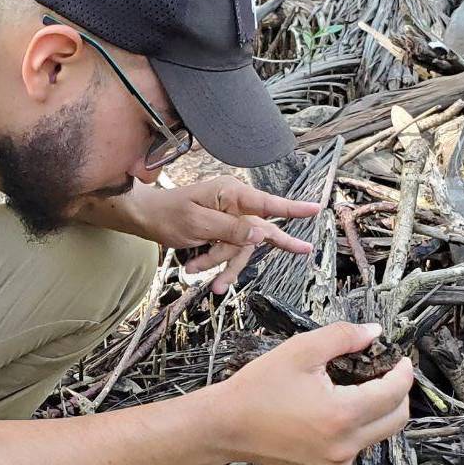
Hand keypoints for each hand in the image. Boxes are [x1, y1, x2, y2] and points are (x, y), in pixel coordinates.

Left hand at [140, 177, 321, 293]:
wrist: (147, 219)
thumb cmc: (169, 215)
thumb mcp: (198, 224)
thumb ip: (231, 230)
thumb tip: (260, 234)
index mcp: (232, 193)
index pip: (267, 202)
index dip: (293, 208)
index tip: (316, 208)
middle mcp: (235, 204)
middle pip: (258, 232)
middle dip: (261, 248)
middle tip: (306, 250)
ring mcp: (229, 219)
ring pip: (239, 249)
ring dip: (218, 263)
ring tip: (194, 271)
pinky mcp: (221, 232)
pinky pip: (227, 252)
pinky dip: (212, 263)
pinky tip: (193, 269)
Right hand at [212, 322, 413, 464]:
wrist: (224, 426)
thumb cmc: (256, 389)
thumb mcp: (299, 351)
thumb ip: (342, 337)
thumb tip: (373, 333)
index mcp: (342, 415)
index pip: (394, 393)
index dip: (402, 372)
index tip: (400, 359)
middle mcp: (344, 446)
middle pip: (396, 419)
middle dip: (396, 393)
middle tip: (383, 372)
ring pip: (376, 435)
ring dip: (373, 412)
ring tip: (348, 390)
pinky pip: (354, 450)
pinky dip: (352, 431)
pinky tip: (328, 415)